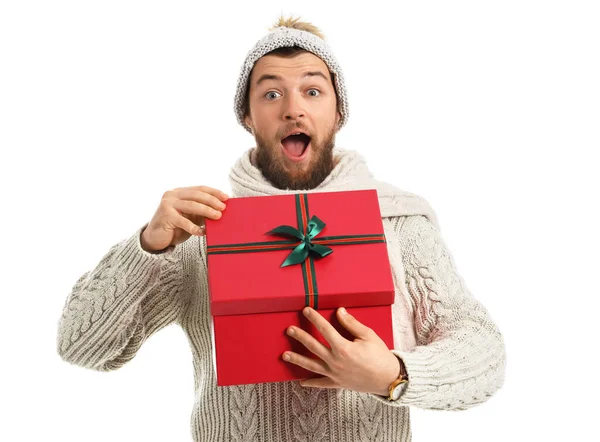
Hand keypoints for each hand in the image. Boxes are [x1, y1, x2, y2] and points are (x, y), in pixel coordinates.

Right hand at [141, 186, 228, 251]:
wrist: (156, 239)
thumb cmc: (175, 227)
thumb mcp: (190, 217)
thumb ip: (201, 212)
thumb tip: (220, 210)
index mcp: (179, 192)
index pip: (199, 189)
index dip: (214, 192)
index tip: (226, 197)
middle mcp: (172, 195)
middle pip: (196, 195)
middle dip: (212, 201)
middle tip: (223, 207)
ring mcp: (167, 205)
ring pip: (191, 206)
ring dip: (206, 211)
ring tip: (217, 216)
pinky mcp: (165, 216)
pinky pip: (184, 222)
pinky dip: (194, 227)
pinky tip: (202, 232)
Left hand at [283, 307, 400, 395]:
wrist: (389, 379)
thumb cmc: (380, 356)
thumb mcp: (368, 336)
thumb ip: (351, 324)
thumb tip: (339, 311)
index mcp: (343, 347)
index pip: (325, 329)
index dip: (314, 318)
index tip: (305, 310)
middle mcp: (335, 361)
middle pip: (313, 346)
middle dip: (300, 336)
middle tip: (289, 330)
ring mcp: (335, 374)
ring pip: (311, 365)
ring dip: (297, 359)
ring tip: (284, 355)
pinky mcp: (338, 383)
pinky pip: (321, 384)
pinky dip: (310, 383)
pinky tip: (301, 382)